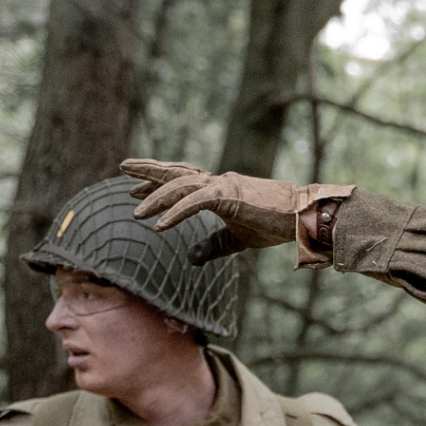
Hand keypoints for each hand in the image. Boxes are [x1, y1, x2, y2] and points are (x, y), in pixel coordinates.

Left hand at [121, 160, 351, 253]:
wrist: (302, 216)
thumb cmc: (275, 226)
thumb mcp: (237, 239)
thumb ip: (212, 246)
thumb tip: (189, 258)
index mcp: (220, 188)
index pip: (183, 180)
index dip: (158, 182)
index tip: (134, 188)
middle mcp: (218, 182)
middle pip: (176, 172)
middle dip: (149, 171)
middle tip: (123, 167)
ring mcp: (224, 186)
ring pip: (181, 186)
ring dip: (156, 197)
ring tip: (134, 210)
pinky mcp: (230, 196)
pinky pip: (196, 202)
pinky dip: (175, 212)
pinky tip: (159, 225)